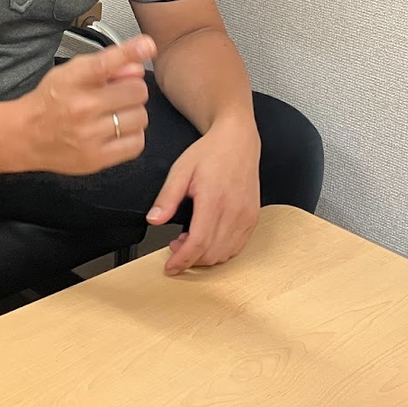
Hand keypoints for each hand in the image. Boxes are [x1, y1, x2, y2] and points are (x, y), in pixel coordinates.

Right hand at [18, 36, 155, 174]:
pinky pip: (137, 143)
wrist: (24, 136)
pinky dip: (132, 135)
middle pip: (136, 91)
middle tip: (118, 95)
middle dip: (132, 90)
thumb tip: (138, 66)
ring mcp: (90, 135)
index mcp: (73, 81)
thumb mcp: (70, 72)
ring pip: (140, 117)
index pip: (106, 63)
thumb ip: (105, 65)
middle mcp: (81, 108)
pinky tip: (117, 131)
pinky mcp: (97, 158)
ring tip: (116, 114)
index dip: (131, 51)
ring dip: (133, 113)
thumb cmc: (50, 102)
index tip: (147, 45)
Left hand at [147, 115, 260, 275]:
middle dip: (190, 258)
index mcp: (213, 199)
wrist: (237, 140)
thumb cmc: (210, 153)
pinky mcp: (253, 218)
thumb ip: (167, 198)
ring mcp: (246, 216)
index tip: (169, 267)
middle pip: (211, 253)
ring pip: (225, 254)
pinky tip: (209, 239)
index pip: (198, 243)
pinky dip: (221, 251)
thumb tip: (154, 220)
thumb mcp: (181, 170)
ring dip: (205, 256)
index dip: (181, 260)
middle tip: (175, 245)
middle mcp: (233, 211)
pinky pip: (238, 247)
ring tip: (190, 239)